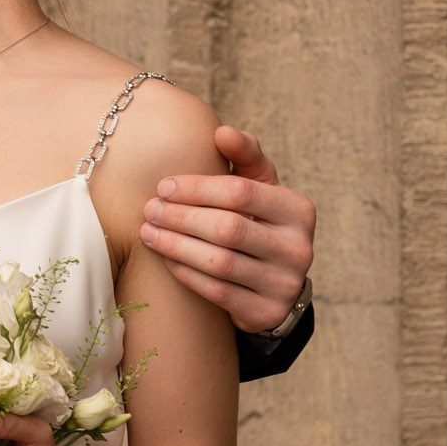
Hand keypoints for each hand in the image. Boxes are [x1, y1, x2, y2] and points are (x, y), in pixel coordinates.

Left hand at [139, 123, 314, 333]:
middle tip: (149, 210)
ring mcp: (284, 284)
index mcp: (298, 210)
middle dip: (181, 217)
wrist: (274, 282)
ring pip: (220, 262)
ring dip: (176, 246)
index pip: (241, 192)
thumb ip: (244, 155)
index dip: (197, 188)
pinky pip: (217, 291)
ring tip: (148, 233)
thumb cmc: (258, 221)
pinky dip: (186, 273)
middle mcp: (298, 248)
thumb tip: (222, 132)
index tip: (163, 186)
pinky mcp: (266, 313)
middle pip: (228, 227)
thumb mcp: (260, 187)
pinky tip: (166, 259)